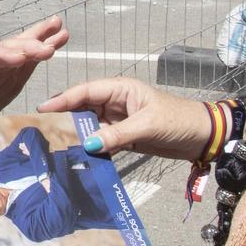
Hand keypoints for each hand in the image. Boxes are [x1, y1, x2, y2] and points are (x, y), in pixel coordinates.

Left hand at [0, 16, 69, 117]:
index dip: (3, 55)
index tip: (20, 56)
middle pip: (6, 49)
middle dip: (27, 46)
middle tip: (48, 48)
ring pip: (18, 48)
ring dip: (38, 37)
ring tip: (58, 25)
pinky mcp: (7, 75)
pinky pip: (26, 60)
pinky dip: (41, 50)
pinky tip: (57, 39)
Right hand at [37, 77, 212, 160]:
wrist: (203, 136)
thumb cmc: (179, 120)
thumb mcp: (147, 125)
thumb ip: (117, 135)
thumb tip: (87, 145)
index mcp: (122, 89)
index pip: (86, 91)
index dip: (63, 99)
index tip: (43, 109)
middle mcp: (117, 102)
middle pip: (83, 107)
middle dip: (64, 116)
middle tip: (42, 129)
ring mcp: (119, 120)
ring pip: (90, 125)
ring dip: (76, 134)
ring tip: (55, 145)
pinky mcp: (124, 136)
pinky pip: (101, 140)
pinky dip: (91, 147)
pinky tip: (78, 156)